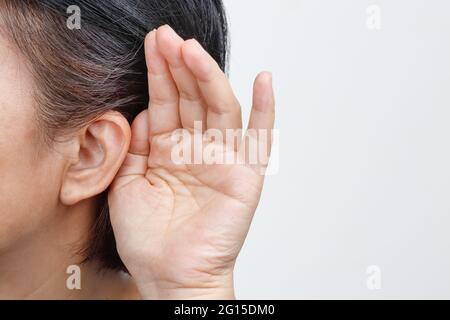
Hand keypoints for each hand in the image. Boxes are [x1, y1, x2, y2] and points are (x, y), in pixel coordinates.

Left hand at [108, 25, 274, 299]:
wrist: (171, 276)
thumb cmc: (149, 239)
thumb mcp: (127, 185)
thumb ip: (136, 147)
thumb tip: (144, 112)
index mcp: (168, 151)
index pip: (166, 102)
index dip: (160, 73)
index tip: (152, 44)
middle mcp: (197, 149)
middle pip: (191, 97)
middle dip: (179, 66)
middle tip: (168, 38)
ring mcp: (223, 159)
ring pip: (219, 108)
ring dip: (208, 77)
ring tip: (192, 51)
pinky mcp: (245, 174)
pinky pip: (259, 137)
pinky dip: (265, 109)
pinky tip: (263, 80)